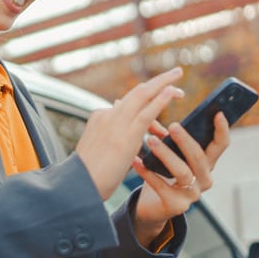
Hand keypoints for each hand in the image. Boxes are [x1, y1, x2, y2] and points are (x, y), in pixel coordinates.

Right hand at [75, 67, 185, 201]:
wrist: (79, 185)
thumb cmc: (88, 175)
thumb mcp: (98, 150)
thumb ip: (111, 138)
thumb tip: (123, 139)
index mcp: (99, 118)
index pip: (127, 103)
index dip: (147, 98)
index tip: (160, 95)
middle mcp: (107, 115)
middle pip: (136, 92)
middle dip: (158, 81)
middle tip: (175, 73)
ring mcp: (115, 123)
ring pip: (142, 95)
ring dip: (163, 83)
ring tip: (179, 79)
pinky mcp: (126, 135)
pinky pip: (147, 112)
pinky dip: (161, 99)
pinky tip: (173, 92)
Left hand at [129, 110, 231, 242]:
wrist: (152, 206)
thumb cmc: (162, 174)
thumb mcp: (169, 153)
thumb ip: (167, 135)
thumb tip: (153, 108)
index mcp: (206, 163)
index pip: (221, 145)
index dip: (222, 129)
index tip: (218, 113)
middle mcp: (204, 179)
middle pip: (200, 158)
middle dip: (186, 141)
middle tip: (173, 126)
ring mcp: (192, 195)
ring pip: (182, 172)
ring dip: (166, 155)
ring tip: (150, 140)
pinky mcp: (176, 206)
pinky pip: (161, 187)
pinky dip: (147, 172)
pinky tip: (136, 161)